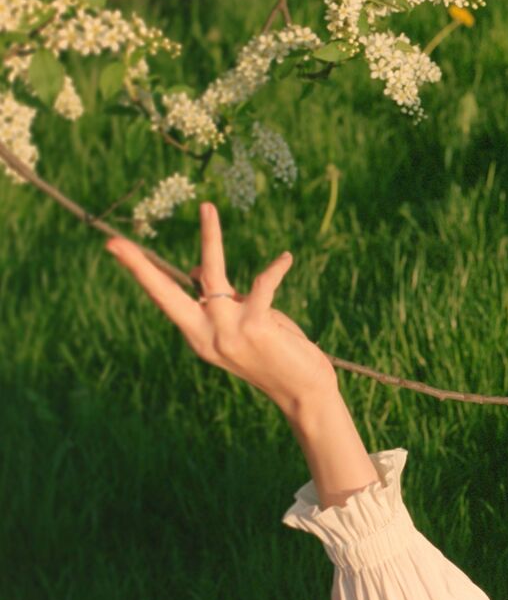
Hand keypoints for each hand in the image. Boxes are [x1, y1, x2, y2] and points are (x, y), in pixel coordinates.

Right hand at [105, 201, 337, 417]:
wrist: (304, 392)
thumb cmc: (275, 353)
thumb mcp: (241, 326)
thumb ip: (221, 301)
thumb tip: (198, 271)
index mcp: (198, 336)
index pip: (164, 298)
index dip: (141, 272)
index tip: (113, 246)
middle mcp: (206, 336)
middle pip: (164, 294)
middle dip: (139, 267)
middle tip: (112, 243)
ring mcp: (228, 332)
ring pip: (211, 275)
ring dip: (211, 237)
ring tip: (207, 207)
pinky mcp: (255, 326)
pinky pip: (261, 284)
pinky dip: (275, 269)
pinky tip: (285, 259)